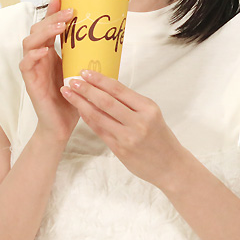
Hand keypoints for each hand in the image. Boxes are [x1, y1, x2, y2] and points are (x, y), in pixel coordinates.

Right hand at [19, 0, 79, 142]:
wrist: (62, 125)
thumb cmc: (72, 98)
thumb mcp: (81, 71)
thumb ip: (85, 55)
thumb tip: (107, 36)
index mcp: (51, 51)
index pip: (48, 25)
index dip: (52, 10)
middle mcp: (39, 57)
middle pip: (38, 29)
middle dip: (52, 18)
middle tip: (70, 13)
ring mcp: (33, 68)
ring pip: (29, 42)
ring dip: (44, 32)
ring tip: (60, 28)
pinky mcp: (30, 82)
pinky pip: (25, 65)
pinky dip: (33, 56)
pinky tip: (45, 51)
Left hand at [60, 70, 187, 186]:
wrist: (170, 166)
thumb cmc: (160, 138)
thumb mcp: (151, 115)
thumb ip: (131, 104)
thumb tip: (104, 88)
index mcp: (148, 108)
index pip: (119, 89)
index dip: (99, 80)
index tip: (85, 72)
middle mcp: (138, 122)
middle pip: (106, 101)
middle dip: (86, 89)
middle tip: (71, 80)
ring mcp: (128, 137)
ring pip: (99, 116)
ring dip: (80, 103)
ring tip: (68, 93)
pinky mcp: (120, 149)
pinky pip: (99, 130)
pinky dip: (88, 118)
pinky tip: (79, 110)